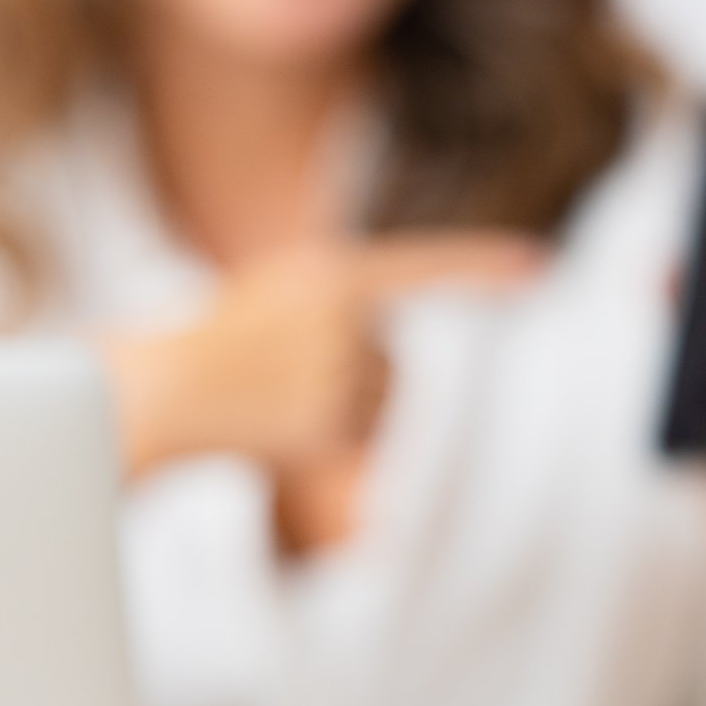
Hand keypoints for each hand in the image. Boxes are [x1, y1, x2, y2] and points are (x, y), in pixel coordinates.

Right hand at [101, 230, 544, 477]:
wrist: (164, 391)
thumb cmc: (220, 341)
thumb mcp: (283, 296)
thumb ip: (344, 301)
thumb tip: (395, 350)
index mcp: (331, 274)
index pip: (424, 265)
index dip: (483, 266)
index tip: (541, 265)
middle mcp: (342, 316)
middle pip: (396, 365)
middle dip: (359, 382)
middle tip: (288, 379)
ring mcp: (338, 368)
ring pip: (382, 404)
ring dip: (343, 412)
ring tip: (278, 401)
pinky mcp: (331, 418)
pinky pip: (363, 436)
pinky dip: (333, 440)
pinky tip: (284, 428)